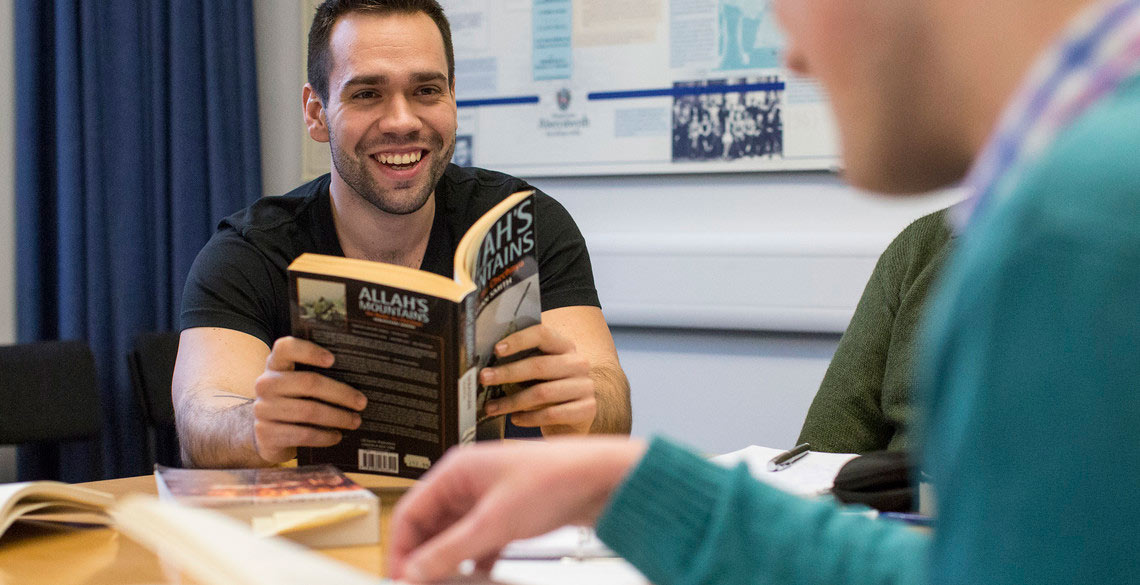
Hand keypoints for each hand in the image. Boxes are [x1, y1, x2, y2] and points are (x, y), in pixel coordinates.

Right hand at [251, 336, 366, 463]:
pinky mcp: (266, 434)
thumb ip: (317, 376)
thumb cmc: (293, 402)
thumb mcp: (297, 385)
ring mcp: (263, 409)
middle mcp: (266, 384)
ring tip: (355, 421)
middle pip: (308, 383)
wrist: (267, 434)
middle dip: (340, 393)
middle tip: (361, 402)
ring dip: (337, 417)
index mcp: (275, 364)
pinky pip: (303, 434)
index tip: (333, 360)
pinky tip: (337, 436)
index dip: (309, 351)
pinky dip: (324, 436)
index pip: (286, 347)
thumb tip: (360, 380)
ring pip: (309, 411)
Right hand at [388, 438, 646, 581]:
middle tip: (421, 584)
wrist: (603, 478)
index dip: (402, 547)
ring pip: (456, 533)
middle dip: (425, 555)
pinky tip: (478, 574)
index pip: (411, 510)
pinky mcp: (510, 512)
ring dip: (450, 558)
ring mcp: (490, 496)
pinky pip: (480, 539)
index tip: (400, 578)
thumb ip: (450, 550)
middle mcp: (469, 480)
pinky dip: (476, 558)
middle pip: (431, 524)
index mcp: (456, 471)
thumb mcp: (493, 523)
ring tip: (446, 583)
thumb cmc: (554, 479)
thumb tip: (415, 571)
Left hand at [479, 324, 595, 434]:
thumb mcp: (538, 373)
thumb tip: (487, 366)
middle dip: (508, 372)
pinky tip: (515, 419)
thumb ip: (522, 363)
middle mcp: (578, 363)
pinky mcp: (587, 409)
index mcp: (565, 347)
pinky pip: (552, 414)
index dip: (519, 340)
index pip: (543, 334)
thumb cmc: (548, 390)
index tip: (496, 350)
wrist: (574, 418)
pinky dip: (529, 418)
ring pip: (542, 392)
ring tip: (491, 407)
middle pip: (540, 365)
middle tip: (484, 378)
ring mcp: (585, 387)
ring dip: (512, 401)